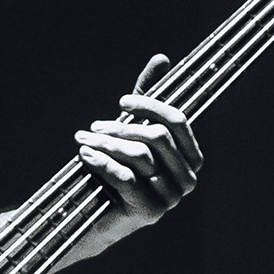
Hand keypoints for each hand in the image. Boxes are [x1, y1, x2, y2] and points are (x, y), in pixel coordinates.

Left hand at [73, 55, 201, 253]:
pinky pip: (125, 177)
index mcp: (191, 159)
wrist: (96, 215)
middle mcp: (188, 180)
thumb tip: (162, 58)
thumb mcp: (133, 130)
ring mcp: (171, 199)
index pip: (176, 121)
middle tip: (93, 126)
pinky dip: (101, 162)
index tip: (120, 103)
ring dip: (105, 143)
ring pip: (139, 156)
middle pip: (157, 137)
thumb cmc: (116, 168)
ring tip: (82, 139)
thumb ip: (147, 97)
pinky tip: (84, 154)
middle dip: (120, 127)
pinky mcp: (150, 213)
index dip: (149, 106)